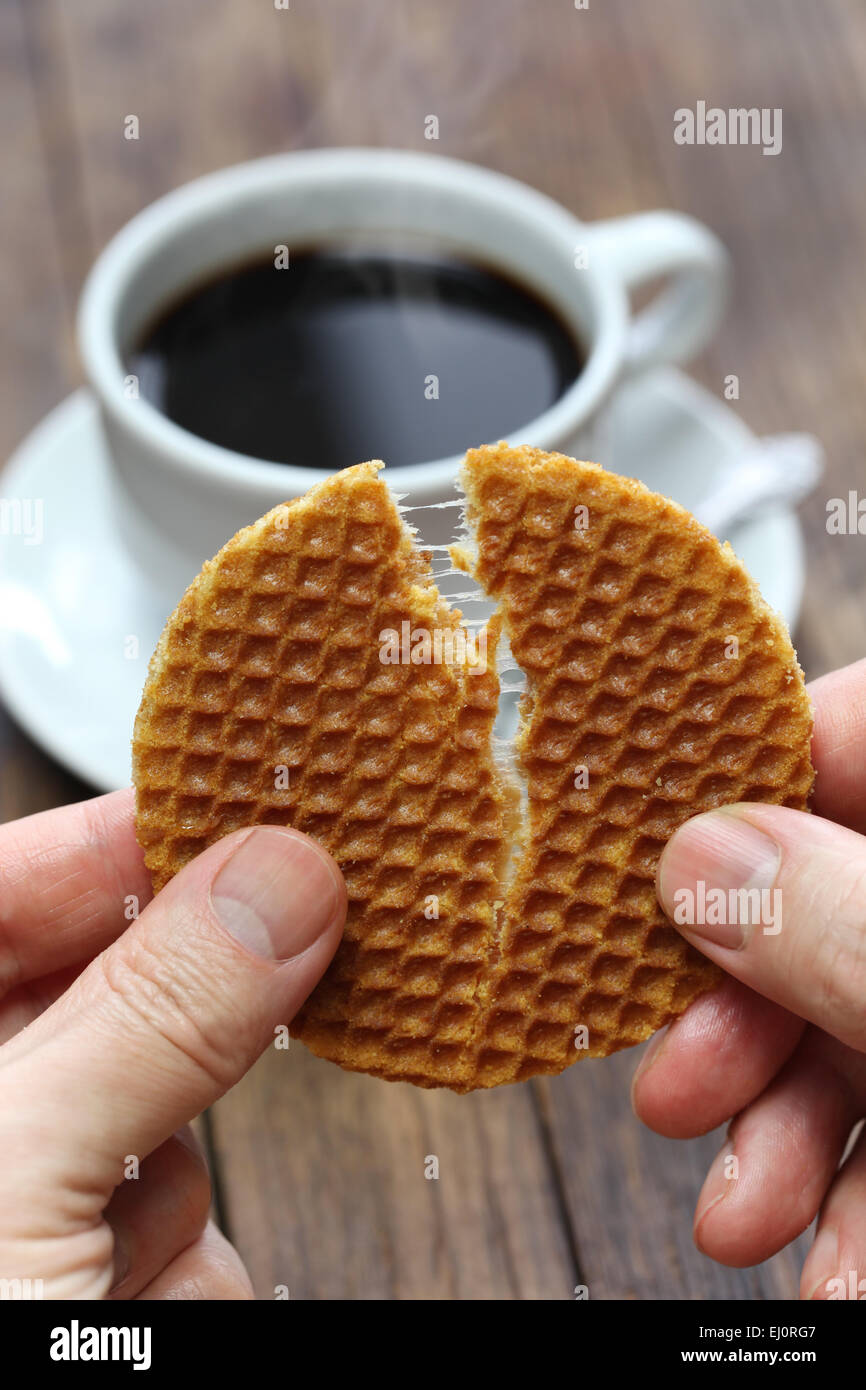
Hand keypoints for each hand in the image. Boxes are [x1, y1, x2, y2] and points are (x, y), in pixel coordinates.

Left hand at [0, 792, 344, 1298]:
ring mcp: (46, 1202)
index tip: (236, 803)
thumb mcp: (18, 1173)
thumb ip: (149, 1016)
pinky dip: (191, 1265)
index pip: (2, 890)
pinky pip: (193, 1227)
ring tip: (121, 1249)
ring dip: (174, 1173)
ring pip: (165, 1112)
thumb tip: (282, 877)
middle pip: (103, 992)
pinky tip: (143, 1311)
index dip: (106, 839)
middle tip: (303, 901)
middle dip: (184, 991)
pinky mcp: (118, 1282)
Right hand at [633, 657, 865, 1298]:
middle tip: (678, 1078)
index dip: (751, 767)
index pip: (858, 731)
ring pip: (852, 1023)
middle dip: (741, 1010)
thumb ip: (844, 926)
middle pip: (828, 896)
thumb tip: (702, 861)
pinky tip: (828, 1266)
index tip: (652, 835)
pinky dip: (853, 1195)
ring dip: (780, 1134)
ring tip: (740, 1214)